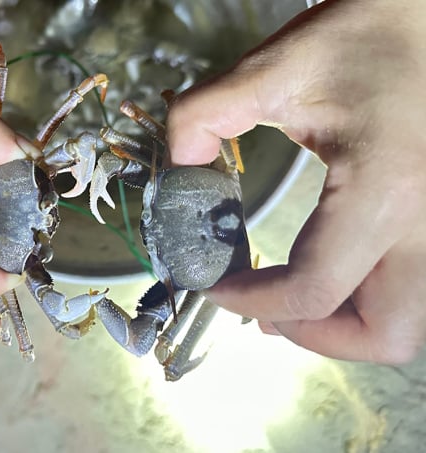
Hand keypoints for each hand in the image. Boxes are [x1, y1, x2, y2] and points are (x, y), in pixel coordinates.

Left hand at [167, 0, 425, 362]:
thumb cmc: (361, 34)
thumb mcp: (272, 67)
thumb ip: (204, 116)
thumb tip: (176, 167)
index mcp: (383, 189)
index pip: (313, 288)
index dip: (250, 302)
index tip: (212, 286)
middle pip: (385, 335)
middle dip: (314, 335)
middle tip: (264, 310)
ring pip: (407, 323)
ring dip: (344, 324)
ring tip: (293, 297)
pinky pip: (412, 291)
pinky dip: (367, 298)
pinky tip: (331, 268)